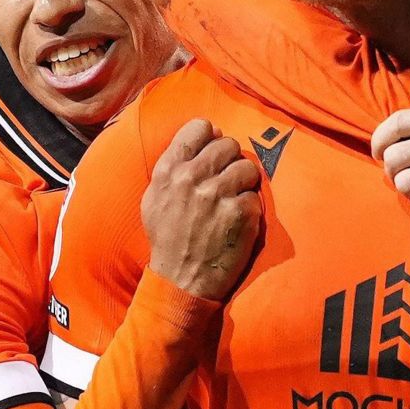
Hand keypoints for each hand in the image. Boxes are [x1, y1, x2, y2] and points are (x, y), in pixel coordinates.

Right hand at [141, 119, 262, 299]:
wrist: (181, 281)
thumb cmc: (169, 239)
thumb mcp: (155, 198)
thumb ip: (176, 164)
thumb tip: (209, 133)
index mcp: (168, 171)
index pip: (199, 127)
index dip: (211, 138)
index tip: (213, 155)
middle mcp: (190, 178)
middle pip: (228, 144)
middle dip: (230, 162)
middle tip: (226, 183)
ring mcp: (216, 195)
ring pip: (247, 166)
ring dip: (244, 183)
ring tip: (232, 202)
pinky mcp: (239, 213)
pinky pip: (254, 195)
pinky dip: (249, 209)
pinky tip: (236, 223)